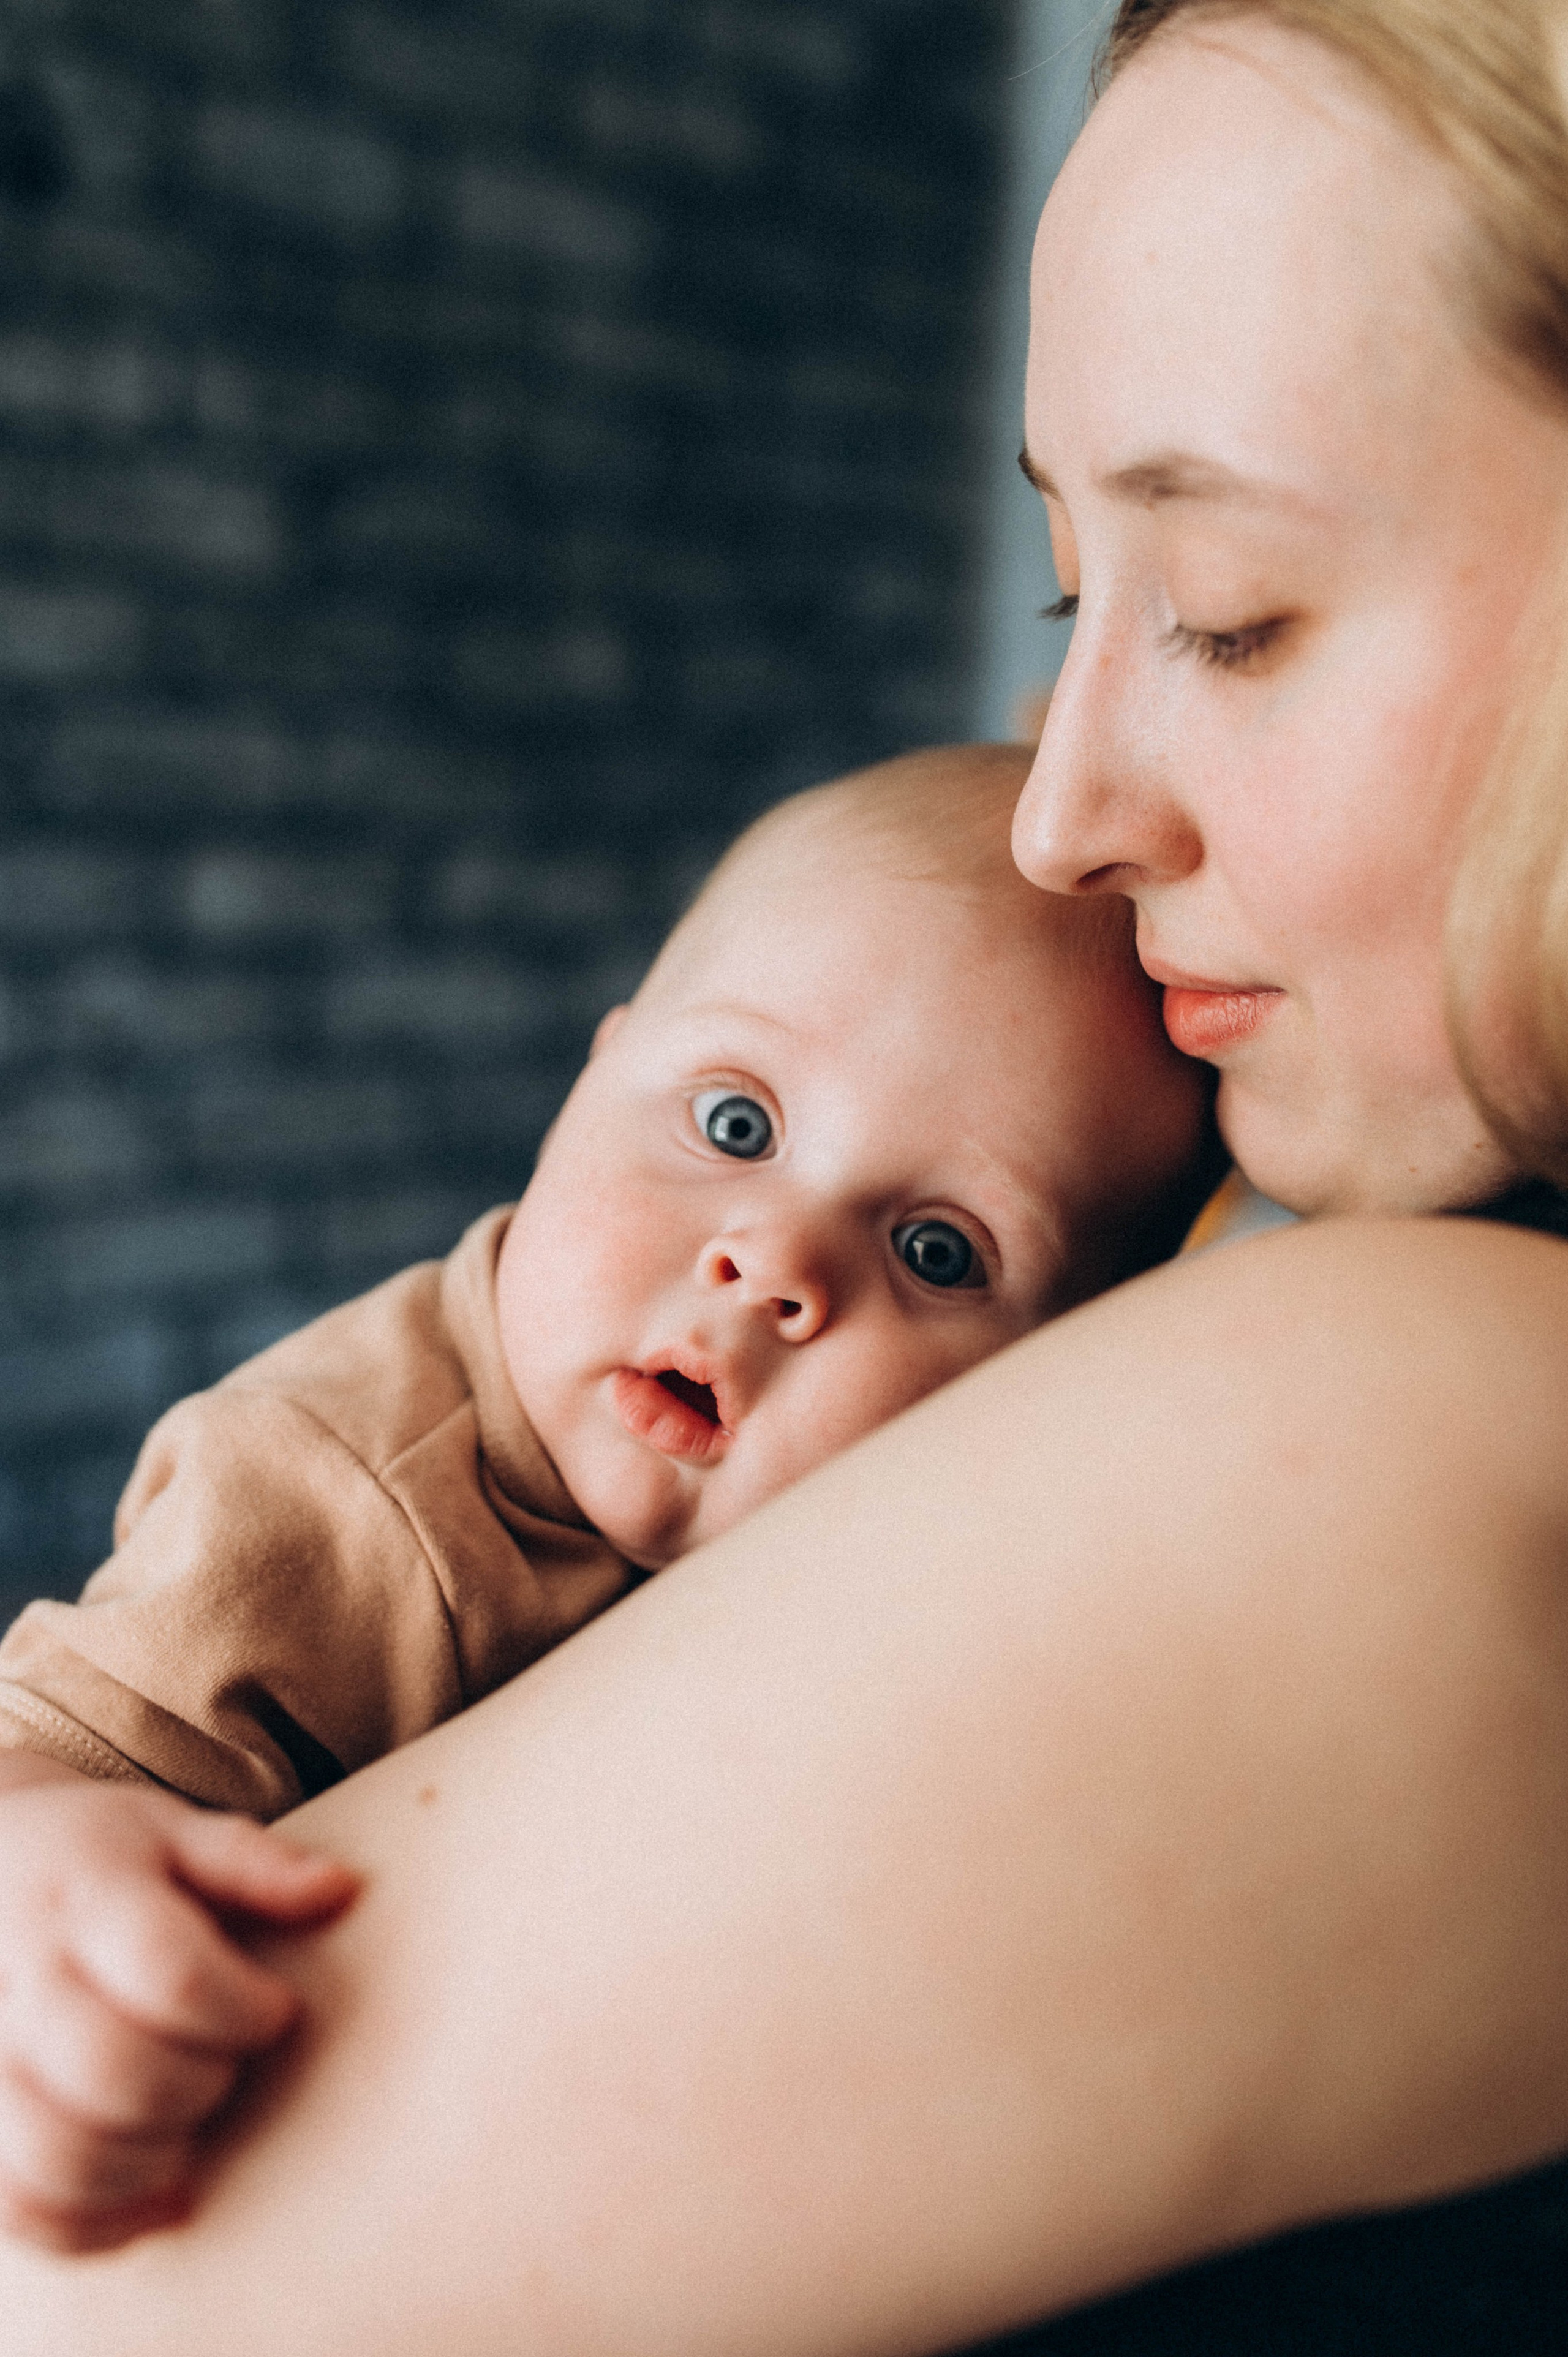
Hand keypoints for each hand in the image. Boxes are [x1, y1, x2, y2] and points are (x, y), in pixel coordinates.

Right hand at [0, 1754, 357, 2254]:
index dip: (241, 2009)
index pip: (169, 1972)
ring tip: (187, 2126)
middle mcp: (21, 1981)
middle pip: (116, 2070)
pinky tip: (151, 2189)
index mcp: (86, 1898)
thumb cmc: (98, 1860)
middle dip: (199, 2085)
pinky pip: (20, 2210)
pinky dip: (94, 2224)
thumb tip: (339, 1889)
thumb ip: (254, 1863)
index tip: (273, 2011)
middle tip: (226, 2066)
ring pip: (60, 2154)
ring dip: (148, 2163)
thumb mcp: (175, 1834)